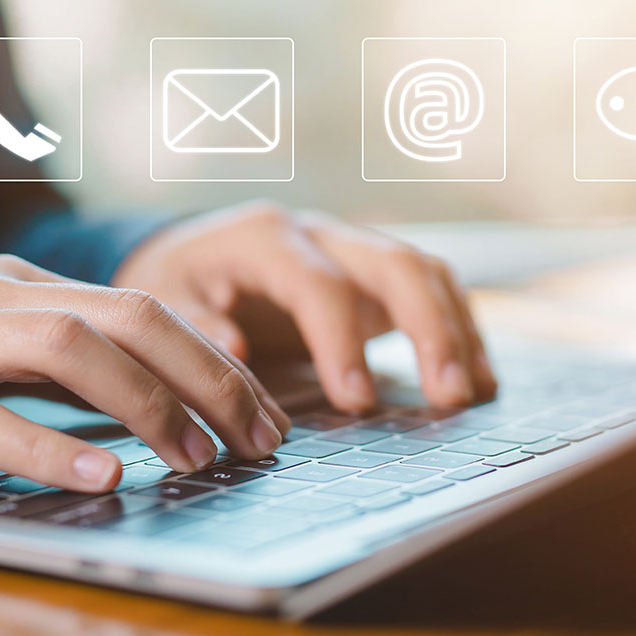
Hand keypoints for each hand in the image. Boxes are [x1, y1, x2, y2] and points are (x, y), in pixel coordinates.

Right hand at [0, 255, 289, 491]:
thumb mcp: (1, 342)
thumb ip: (72, 366)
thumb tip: (163, 402)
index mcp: (31, 285)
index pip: (149, 310)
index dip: (216, 361)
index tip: (264, 414)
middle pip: (127, 317)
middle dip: (206, 377)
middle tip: (256, 439)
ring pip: (64, 348)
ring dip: (143, 404)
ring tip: (194, 458)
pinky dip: (44, 446)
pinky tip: (99, 478)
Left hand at [113, 202, 496, 411]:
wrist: (188, 253)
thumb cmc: (176, 282)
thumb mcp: (162, 299)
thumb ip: (195, 324)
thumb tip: (239, 348)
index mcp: (264, 238)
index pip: (319, 284)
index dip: (342, 341)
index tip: (358, 402)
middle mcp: (319, 234)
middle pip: (394, 263)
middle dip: (429, 327)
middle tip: (447, 397)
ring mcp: (351, 249)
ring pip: (423, 270)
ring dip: (456, 328)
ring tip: (473, 392)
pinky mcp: (369, 274)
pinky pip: (428, 288)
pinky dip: (455, 327)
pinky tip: (471, 376)